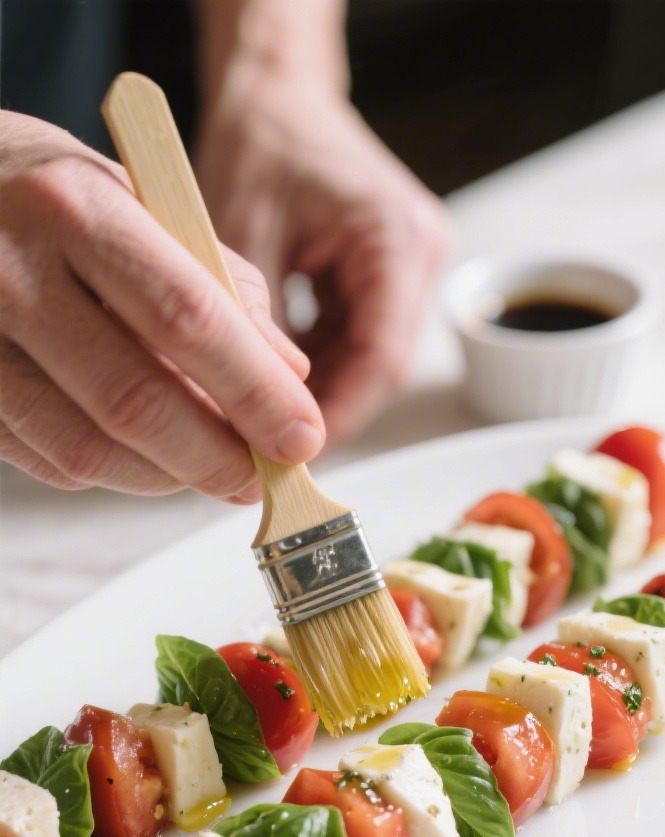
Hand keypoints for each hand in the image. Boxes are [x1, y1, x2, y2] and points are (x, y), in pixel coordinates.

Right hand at [0, 113, 324, 496]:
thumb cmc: (48, 195)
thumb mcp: (134, 198)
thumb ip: (216, 280)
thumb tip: (288, 375)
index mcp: (71, 207)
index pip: (184, 316)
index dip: (253, 391)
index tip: (301, 437)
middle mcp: (9, 274)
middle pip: (134, 400)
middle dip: (216, 457)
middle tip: (263, 478)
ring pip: (87, 448)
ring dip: (168, 476)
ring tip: (215, 471)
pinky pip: (50, 461)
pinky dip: (115, 472)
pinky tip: (149, 456)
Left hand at [196, 84, 448, 442]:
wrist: (275, 96)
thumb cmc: (260, 144)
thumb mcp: (242, 237)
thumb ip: (253, 325)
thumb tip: (250, 413)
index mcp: (395, 237)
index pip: (381, 357)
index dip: (338, 415)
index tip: (292, 453)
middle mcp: (418, 252)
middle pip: (381, 365)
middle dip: (325, 409)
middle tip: (269, 448)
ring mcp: (409, 265)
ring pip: (368, 358)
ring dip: (318, 389)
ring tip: (262, 415)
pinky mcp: (388, 274)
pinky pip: (357, 337)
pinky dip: (316, 362)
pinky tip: (273, 377)